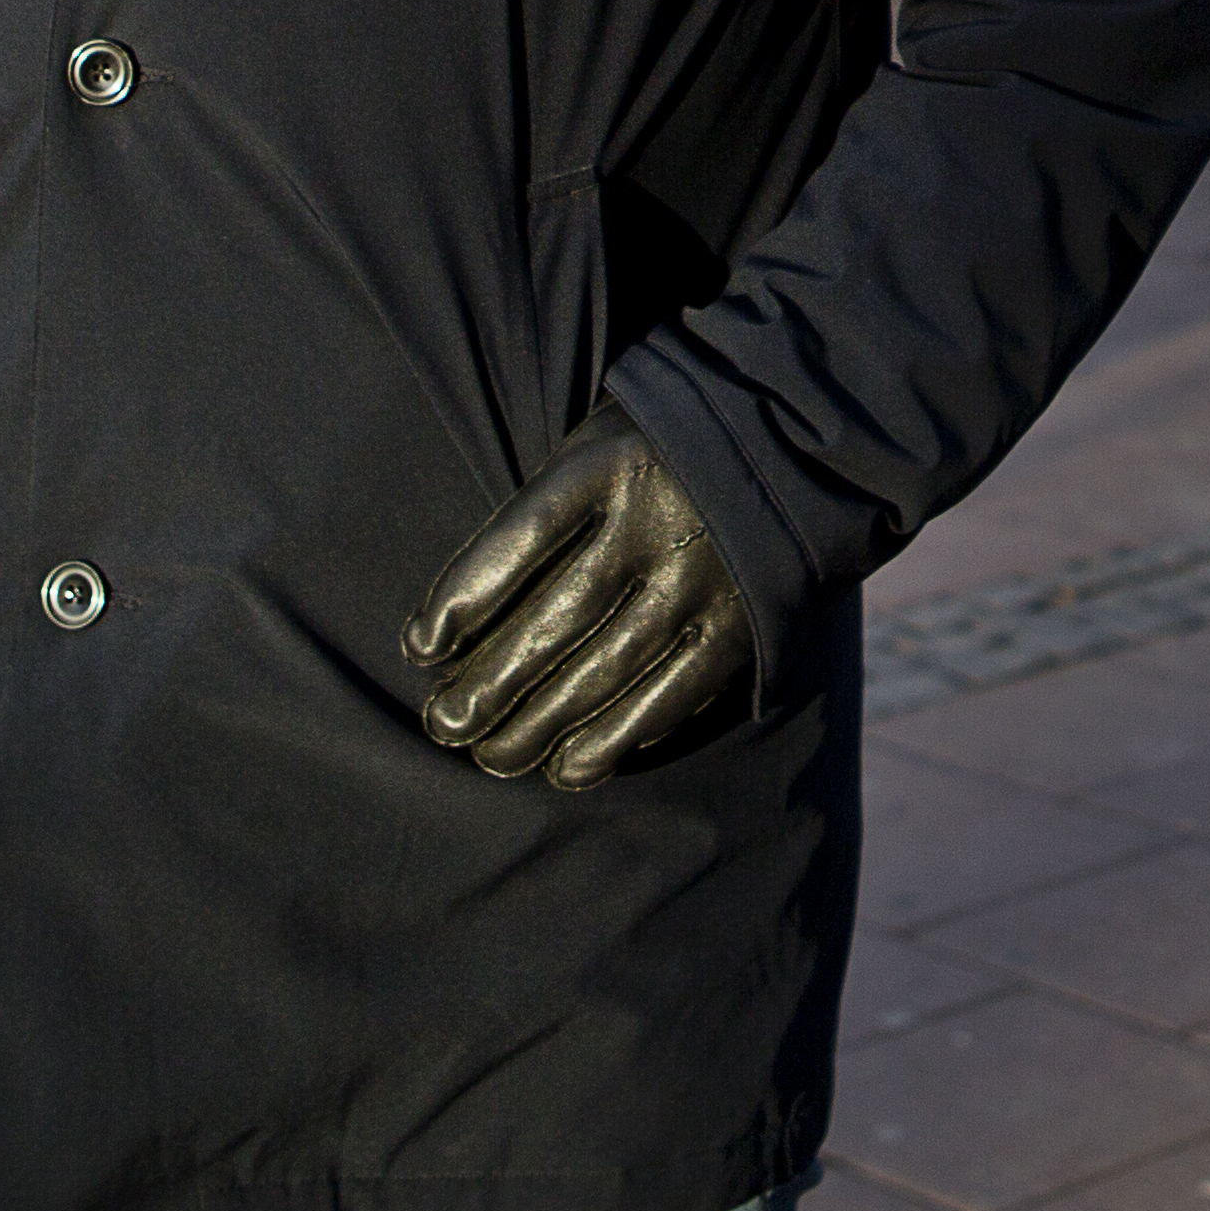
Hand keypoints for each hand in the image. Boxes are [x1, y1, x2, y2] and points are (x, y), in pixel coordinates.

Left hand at [403, 408, 753, 791]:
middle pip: (555, 618)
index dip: (462, 599)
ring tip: (492, 757)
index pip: (520, 538)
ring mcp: (703, 577)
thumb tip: (460, 624)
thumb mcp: (597, 443)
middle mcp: (657, 520)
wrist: (789, 443)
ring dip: (538, 725)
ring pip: (604, 670)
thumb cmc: (659, 451)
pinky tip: (567, 767)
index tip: (420, 648)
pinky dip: (613, 739)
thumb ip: (544, 514)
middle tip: (443, 725)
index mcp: (610, 463)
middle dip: (489, 685)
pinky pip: (667, 697)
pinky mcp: (740, 627)